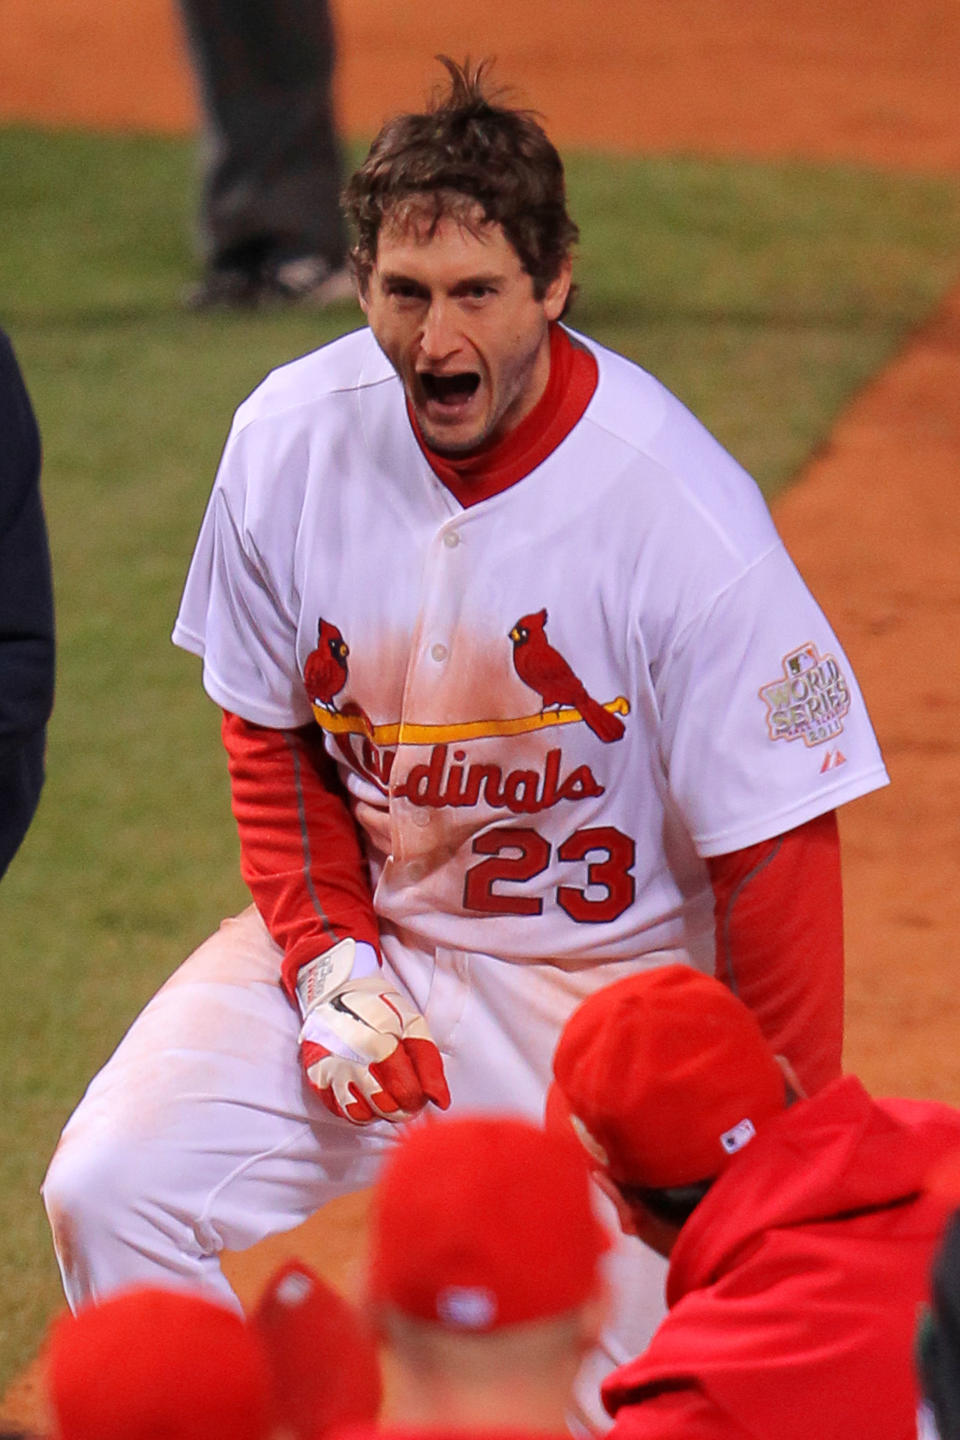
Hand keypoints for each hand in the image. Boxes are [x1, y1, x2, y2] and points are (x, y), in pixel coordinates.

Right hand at [296, 940, 449, 1123]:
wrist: (336, 993)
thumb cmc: (378, 1008)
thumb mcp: (412, 1023)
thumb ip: (429, 1062)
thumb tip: (439, 1100)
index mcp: (376, 1043)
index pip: (405, 1092)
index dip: (418, 1097)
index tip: (420, 1091)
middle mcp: (349, 1060)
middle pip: (385, 1107)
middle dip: (402, 1106)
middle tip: (405, 1092)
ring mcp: (329, 1072)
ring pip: (362, 1115)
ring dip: (379, 1110)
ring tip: (385, 1090)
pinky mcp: (316, 1080)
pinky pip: (341, 1112)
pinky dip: (358, 1108)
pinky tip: (365, 1092)